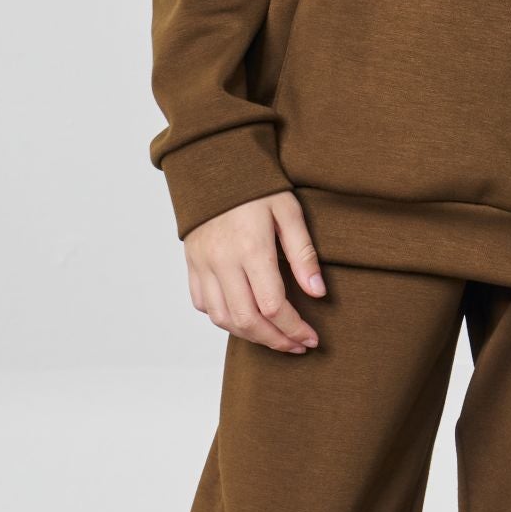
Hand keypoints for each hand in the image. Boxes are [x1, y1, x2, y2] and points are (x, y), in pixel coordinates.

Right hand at [182, 189, 325, 353]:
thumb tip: (318, 293)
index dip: (294, 329)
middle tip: (297, 346)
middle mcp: (222, 261)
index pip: (272, 306)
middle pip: (247, 320)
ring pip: (222, 318)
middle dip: (275, 341)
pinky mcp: (192, 263)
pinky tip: (244, 318)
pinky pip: (202, 304)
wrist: (215, 165)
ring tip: (274, 337)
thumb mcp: (289, 212)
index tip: (311, 338)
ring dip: (250, 336)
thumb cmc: (257, 186)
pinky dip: (223, 319)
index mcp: (251, 248)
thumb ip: (303, 254)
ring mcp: (203, 264)